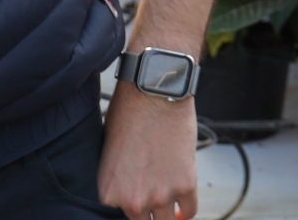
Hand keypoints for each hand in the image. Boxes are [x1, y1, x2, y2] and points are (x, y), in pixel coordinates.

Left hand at [98, 87, 198, 219]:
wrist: (155, 91)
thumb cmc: (128, 112)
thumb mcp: (108, 150)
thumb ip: (116, 178)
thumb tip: (126, 189)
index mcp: (109, 192)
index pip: (119, 213)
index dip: (128, 201)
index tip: (136, 195)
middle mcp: (133, 200)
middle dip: (147, 210)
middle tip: (151, 195)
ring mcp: (161, 195)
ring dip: (167, 211)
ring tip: (167, 197)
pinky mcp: (186, 184)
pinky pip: (189, 211)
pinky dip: (186, 210)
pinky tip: (182, 204)